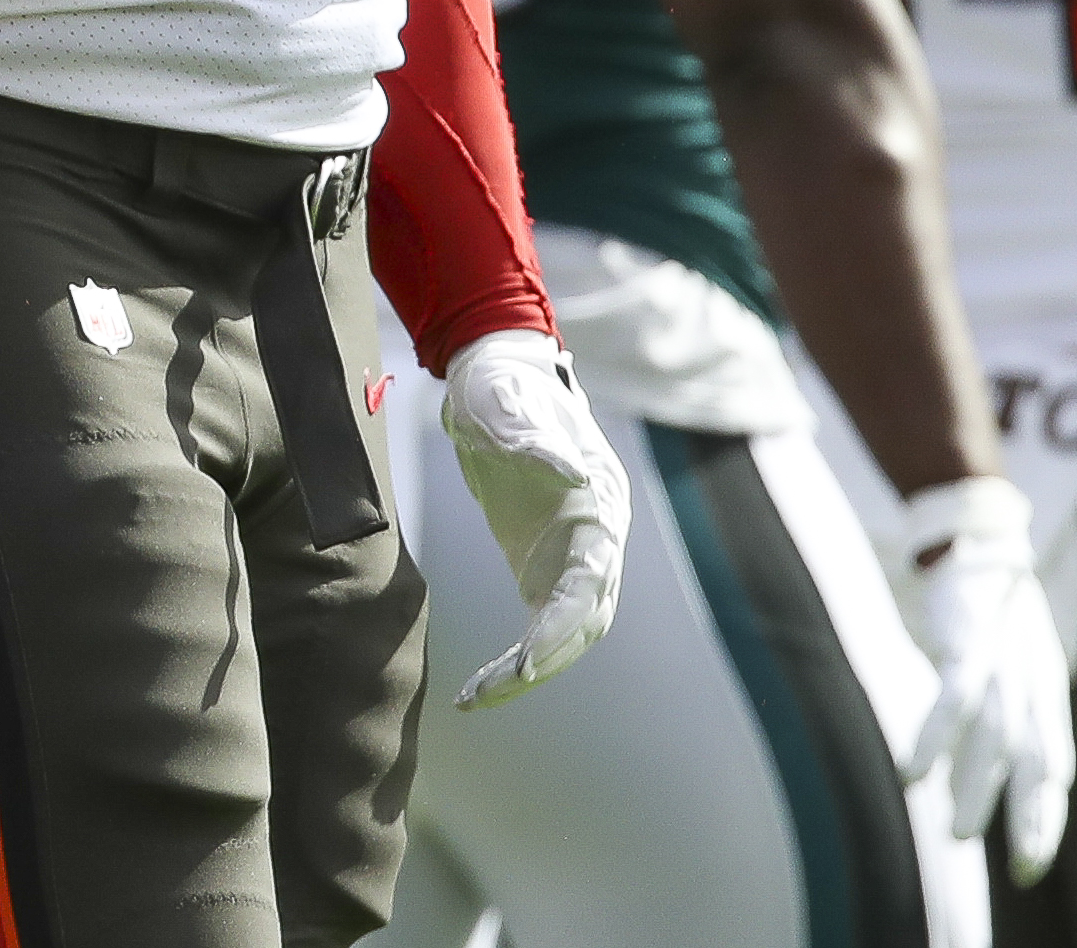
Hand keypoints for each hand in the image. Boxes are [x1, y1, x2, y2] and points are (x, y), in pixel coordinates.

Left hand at [442, 329, 629, 707]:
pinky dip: (516, 662)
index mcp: (599, 503)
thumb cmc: (500, 385)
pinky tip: (480, 686)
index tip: (529, 658)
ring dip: (530, 672)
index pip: (592, 579)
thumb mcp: (503, 400)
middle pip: (586, 620)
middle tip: (493, 692)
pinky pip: (539, 629)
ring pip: (567, 635)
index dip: (564, 623)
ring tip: (477, 699)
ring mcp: (574, 557)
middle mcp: (598, 538)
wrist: (492, 377)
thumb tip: (571, 474)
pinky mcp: (545, 568)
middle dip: (545, 662)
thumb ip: (531, 436)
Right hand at [900, 476, 1072, 884]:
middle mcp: (1028, 687)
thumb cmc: (990, 606)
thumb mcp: (1015, 655)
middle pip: (1031, 767)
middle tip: (1019, 867)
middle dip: (1027, 821)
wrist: (977, 541)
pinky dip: (932, 742)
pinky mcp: (963, 649)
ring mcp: (998, 669)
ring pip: (992, 746)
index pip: (1053, 766)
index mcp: (1043, 692)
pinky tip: (913, 774)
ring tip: (958, 836)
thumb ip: (1010, 701)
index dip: (1045, 815)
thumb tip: (991, 752)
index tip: (1030, 860)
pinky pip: (949, 705)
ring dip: (974, 793)